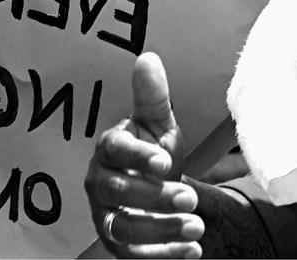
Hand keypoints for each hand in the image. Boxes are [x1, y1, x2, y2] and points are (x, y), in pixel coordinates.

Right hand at [84, 52, 203, 257]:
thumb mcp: (158, 125)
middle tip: (189, 197)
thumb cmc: (153, 154)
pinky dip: (162, 255)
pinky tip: (191, 251)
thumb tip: (148, 58)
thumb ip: (153, 96)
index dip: (137, 156)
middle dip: (154, 197)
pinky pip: (133, 256)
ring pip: (123, 228)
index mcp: (109, 150)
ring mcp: (105, 216)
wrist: (154, 192)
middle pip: (118, 192)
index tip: (165, 161)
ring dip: (160, 230)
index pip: (115, 151)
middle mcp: (100, 183)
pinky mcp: (117, 246)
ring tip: (196, 227)